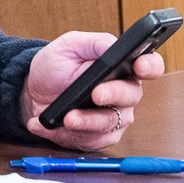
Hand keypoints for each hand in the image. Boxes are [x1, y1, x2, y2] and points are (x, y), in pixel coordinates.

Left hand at [21, 31, 165, 149]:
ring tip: (67, 117)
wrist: (33, 92)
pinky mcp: (101, 136)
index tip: (139, 66)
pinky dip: (72, 133)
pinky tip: (56, 125)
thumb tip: (113, 45)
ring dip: (88, 120)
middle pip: (131, 96)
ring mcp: (115, 116)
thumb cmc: (54, 67)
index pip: (149, 65)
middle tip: (95, 94)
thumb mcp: (69, 46)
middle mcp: (124, 93)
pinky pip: (94, 139)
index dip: (150, 66)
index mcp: (122, 67)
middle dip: (113, 94)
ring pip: (111, 122)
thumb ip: (94, 43)